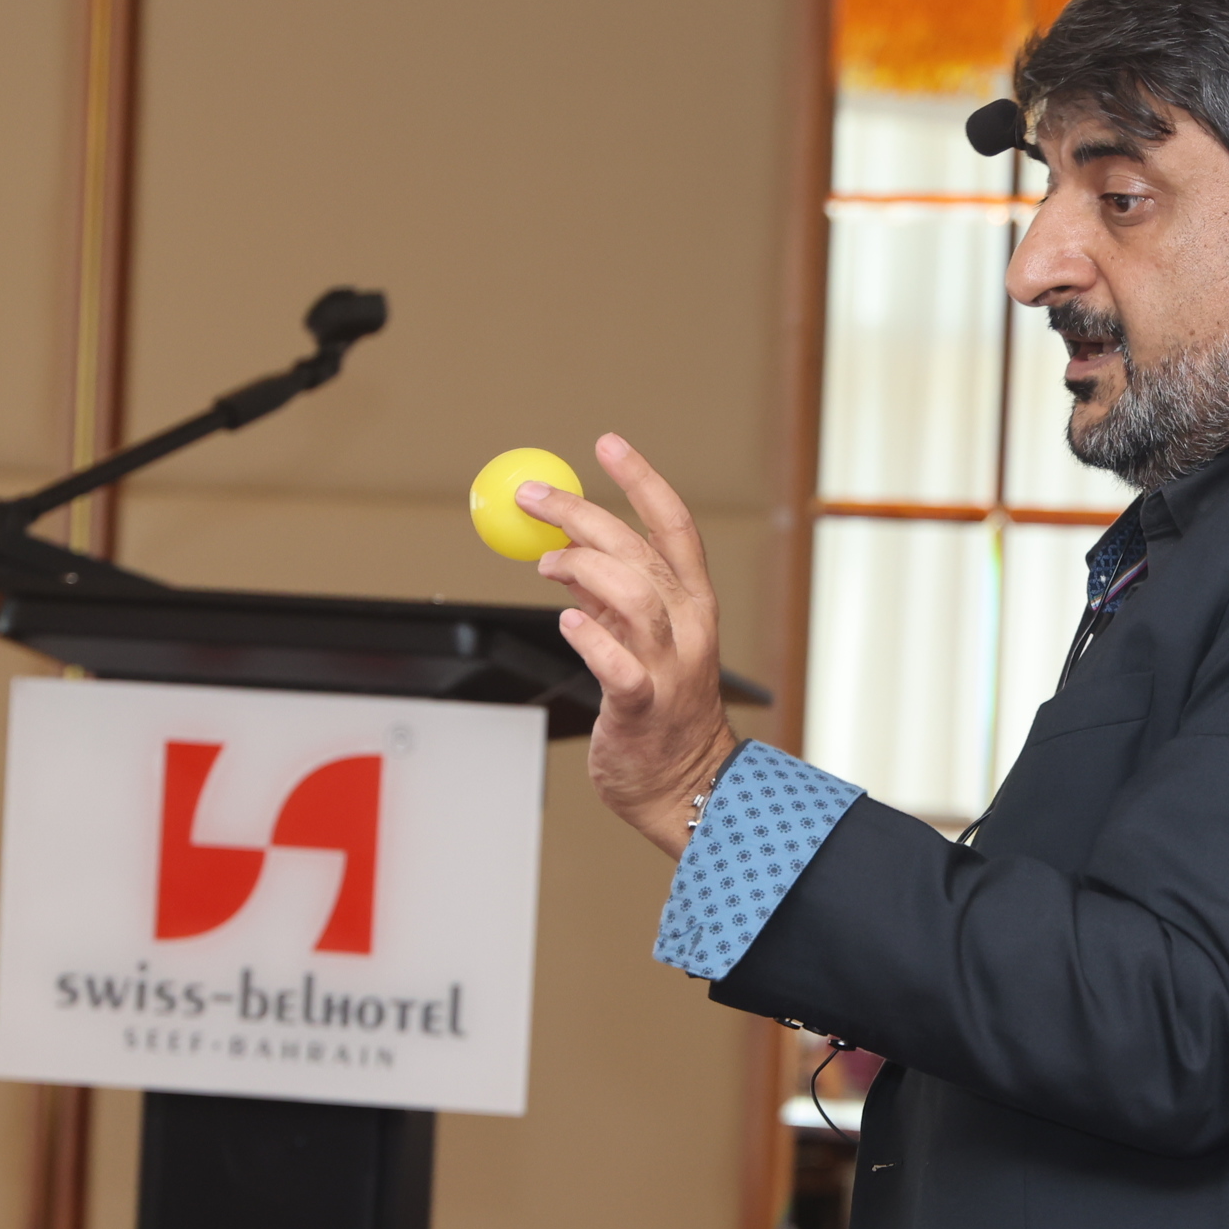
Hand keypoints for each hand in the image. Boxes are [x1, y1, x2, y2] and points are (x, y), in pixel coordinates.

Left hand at [521, 432, 738, 856]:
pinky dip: (592, 636)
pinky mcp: (644, 708)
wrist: (687, 786)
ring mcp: (670, 668)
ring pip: (634, 595)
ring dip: (582, 567)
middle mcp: (689, 628)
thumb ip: (610, 594)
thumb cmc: (660, 711)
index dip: (640, 479)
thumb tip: (563, 545)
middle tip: (534, 496)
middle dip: (581, 513)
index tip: (606, 443)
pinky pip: (619, 665)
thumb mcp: (642, 639)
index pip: (673, 525)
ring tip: (547, 564)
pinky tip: (569, 620)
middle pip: (638, 551)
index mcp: (694, 603)